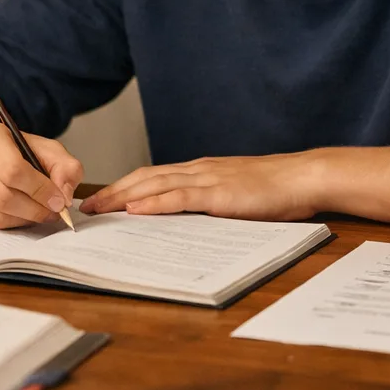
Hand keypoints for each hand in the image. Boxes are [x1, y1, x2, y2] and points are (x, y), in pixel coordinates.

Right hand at [0, 123, 83, 228]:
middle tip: (52, 212)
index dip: (40, 190)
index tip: (59, 201)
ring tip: (37, 212)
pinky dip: (8, 224)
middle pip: (3, 197)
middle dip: (34, 210)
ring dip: (23, 219)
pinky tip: (17, 213)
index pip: (13, 170)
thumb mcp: (45, 149)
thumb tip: (64, 195)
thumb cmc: (15, 152)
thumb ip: (65, 167)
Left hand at [79, 153, 322, 219]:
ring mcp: (207, 179)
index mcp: (199, 171)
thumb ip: (208, 202)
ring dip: (123, 197)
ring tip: (99, 209)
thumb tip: (184, 220)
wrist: (303, 177)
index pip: (151, 176)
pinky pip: (180, 197)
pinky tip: (136, 211)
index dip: (123, 187)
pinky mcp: (219, 193)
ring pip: (155, 185)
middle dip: (112, 192)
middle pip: (144, 178)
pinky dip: (154, 203)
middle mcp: (197, 170)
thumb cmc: (274, 190)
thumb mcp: (233, 194)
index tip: (101, 199)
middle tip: (86, 206)